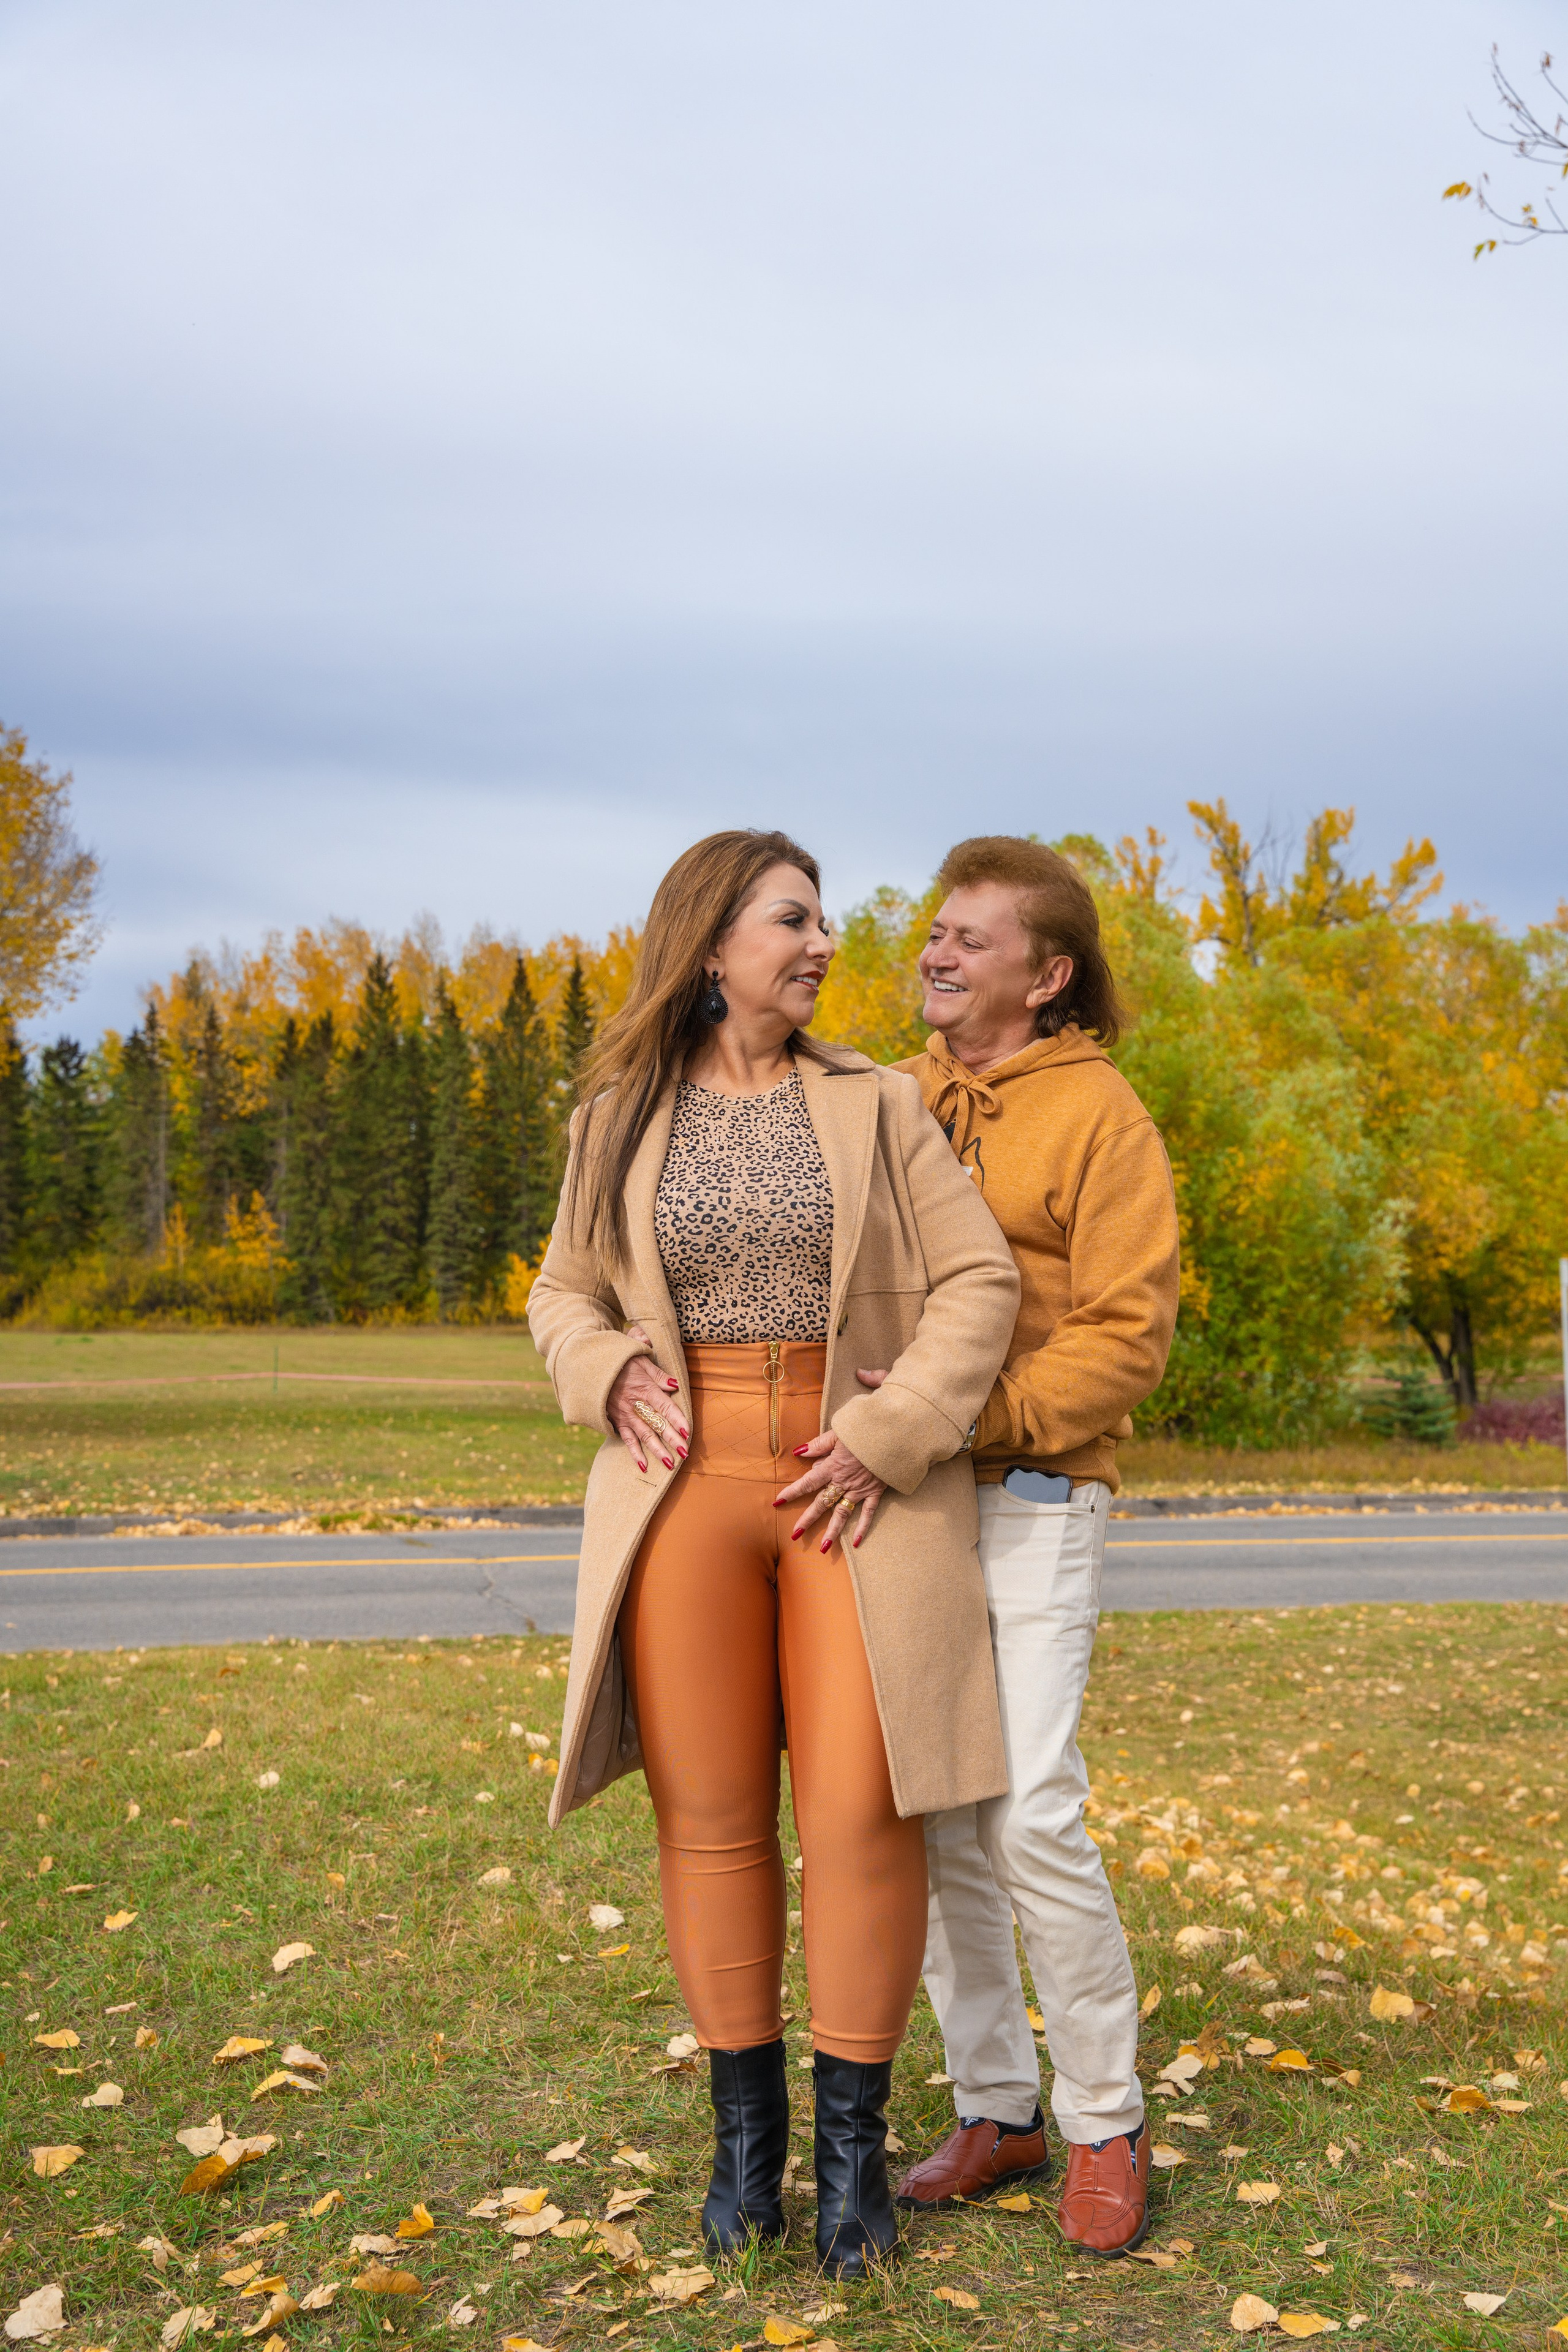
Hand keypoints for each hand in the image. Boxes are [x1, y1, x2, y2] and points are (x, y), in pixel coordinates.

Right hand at [606, 1329, 688, 1473]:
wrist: (591, 1369)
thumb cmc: (621, 1362)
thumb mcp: (640, 1359)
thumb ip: (658, 1374)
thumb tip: (675, 1385)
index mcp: (646, 1389)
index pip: (665, 1406)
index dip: (677, 1419)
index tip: (688, 1432)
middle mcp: (637, 1405)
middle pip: (658, 1425)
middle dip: (672, 1440)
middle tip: (685, 1454)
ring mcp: (627, 1416)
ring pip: (645, 1436)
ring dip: (658, 1451)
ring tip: (670, 1464)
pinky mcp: (618, 1422)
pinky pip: (627, 1440)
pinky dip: (635, 1454)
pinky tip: (644, 1467)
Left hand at [774, 1426, 884, 1552]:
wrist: (892, 1436)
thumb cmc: (863, 1431)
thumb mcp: (838, 1433)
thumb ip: (819, 1444)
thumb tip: (800, 1452)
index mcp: (832, 1466)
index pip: (807, 1483)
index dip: (792, 1492)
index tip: (778, 1502)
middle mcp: (843, 1482)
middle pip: (822, 1504)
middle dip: (808, 1519)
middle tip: (795, 1535)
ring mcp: (860, 1489)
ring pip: (843, 1513)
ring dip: (832, 1531)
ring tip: (823, 1548)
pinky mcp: (875, 1492)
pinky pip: (868, 1513)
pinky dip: (863, 1528)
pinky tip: (856, 1543)